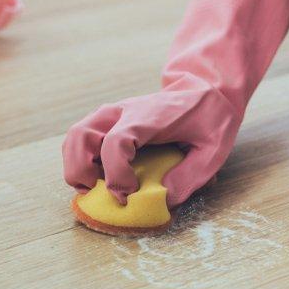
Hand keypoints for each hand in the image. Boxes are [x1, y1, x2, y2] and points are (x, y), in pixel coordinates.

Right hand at [62, 0, 288, 206]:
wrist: (204, 88)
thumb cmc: (210, 119)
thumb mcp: (214, 149)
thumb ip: (190, 176)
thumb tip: (163, 200)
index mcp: (150, 117)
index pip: (117, 142)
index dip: (116, 174)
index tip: (127, 195)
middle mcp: (124, 112)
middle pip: (80, 134)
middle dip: (80, 170)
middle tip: (99, 193)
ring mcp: (112, 114)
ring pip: (74, 136)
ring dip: (75, 166)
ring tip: (95, 187)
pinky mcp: (109, 121)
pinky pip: (80, 139)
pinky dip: (80, 160)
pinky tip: (100, 176)